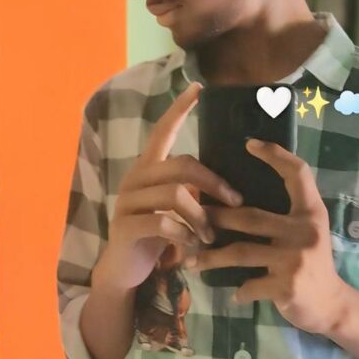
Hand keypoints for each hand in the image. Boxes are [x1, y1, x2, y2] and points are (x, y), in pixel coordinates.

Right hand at [92, 82, 242, 293]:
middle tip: (235, 203)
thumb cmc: (156, 236)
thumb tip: (229, 184)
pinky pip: (162, 223)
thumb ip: (191, 191)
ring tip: (210, 236)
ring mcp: (127, 202)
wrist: (124, 271)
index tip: (199, 87)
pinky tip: (191, 246)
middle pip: (182, 164)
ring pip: (175, 195)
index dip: (180, 108)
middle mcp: (135, 178)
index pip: (163, 130)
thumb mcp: (175, 209)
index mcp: (148, 168)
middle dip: (214, 183)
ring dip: (201, 217)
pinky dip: (184, 235)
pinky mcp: (125, 227)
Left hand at [185, 138, 347, 335]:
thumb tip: (237, 196)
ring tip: (191, 261)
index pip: (298, 173)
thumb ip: (285, 214)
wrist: (332, 305)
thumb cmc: (312, 262)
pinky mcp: (287, 286)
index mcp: (311, 212)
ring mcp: (296, 259)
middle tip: (191, 218)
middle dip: (216, 217)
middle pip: (250, 216)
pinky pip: (250, 285)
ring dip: (212, 258)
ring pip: (241, 252)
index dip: (275, 155)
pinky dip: (238, 291)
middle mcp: (305, 231)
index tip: (249, 144)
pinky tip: (231, 294)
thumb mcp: (307, 231)